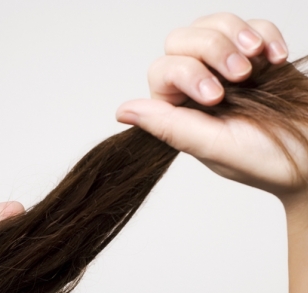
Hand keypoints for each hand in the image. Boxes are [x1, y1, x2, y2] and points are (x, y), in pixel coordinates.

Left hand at [115, 13, 307, 198]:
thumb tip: (122, 112)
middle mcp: (197, 86)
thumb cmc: (268, 160)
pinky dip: (264, 34)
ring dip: (236, 35)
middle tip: (243, 74)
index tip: (217, 96)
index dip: (186, 73)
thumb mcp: (214, 146)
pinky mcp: (256, 56)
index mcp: (180, 111)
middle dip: (212, 48)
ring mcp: (226, 69)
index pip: (162, 70)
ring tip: (259, 61)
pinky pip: (250, 24)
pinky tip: (276, 59)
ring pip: (212, 24)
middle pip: (180, 40)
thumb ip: (169, 126)